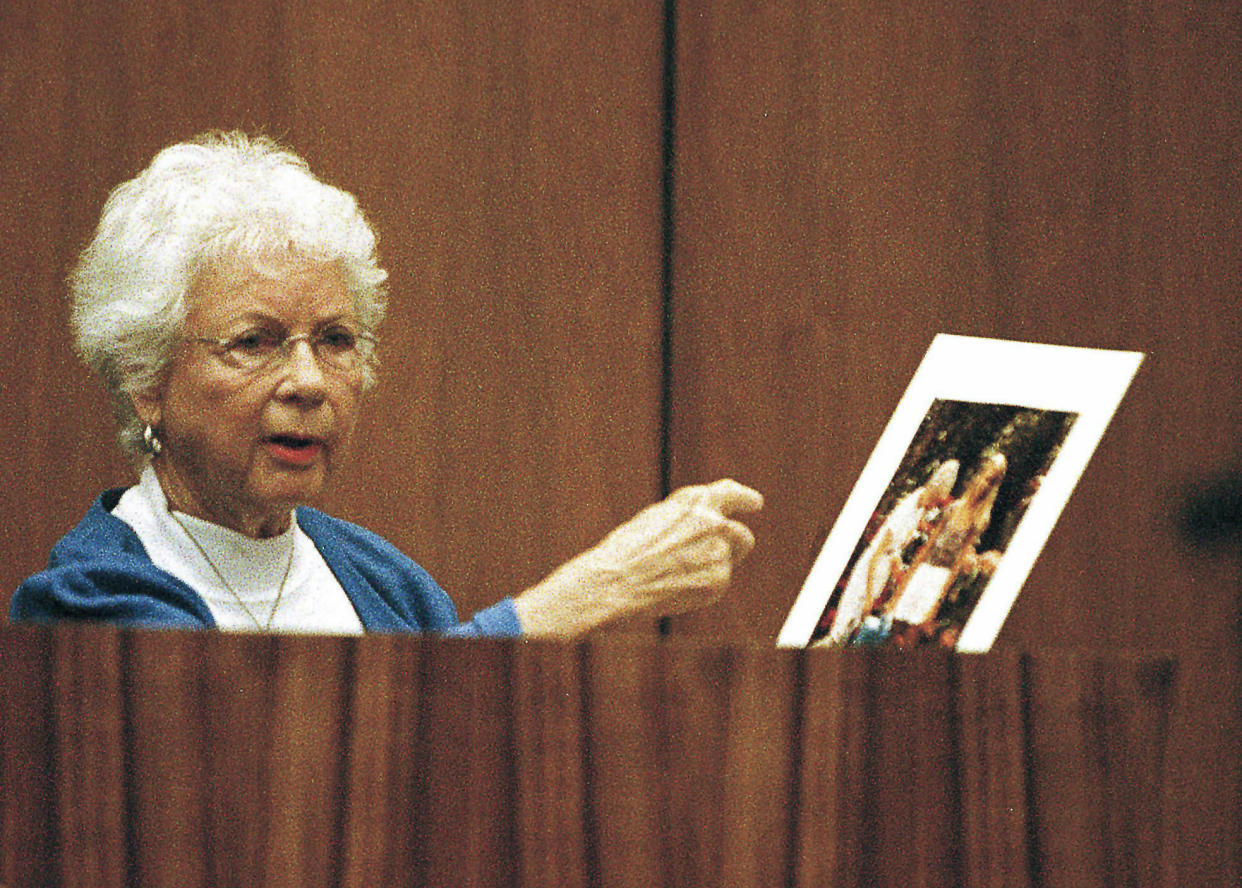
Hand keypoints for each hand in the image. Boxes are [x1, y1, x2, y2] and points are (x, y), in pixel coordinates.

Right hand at [514, 479, 763, 635]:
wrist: (615, 582)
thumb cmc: (625, 553)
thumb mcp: (656, 519)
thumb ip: (687, 519)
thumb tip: (708, 528)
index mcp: (693, 500)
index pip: (730, 493)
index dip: (745, 498)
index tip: (755, 503)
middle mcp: (712, 521)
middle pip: (742, 534)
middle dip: (734, 545)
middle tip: (715, 557)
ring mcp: (719, 550)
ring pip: (728, 561)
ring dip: (713, 566)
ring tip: (676, 574)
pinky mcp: (719, 579)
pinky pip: (719, 582)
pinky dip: (705, 586)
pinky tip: (676, 587)